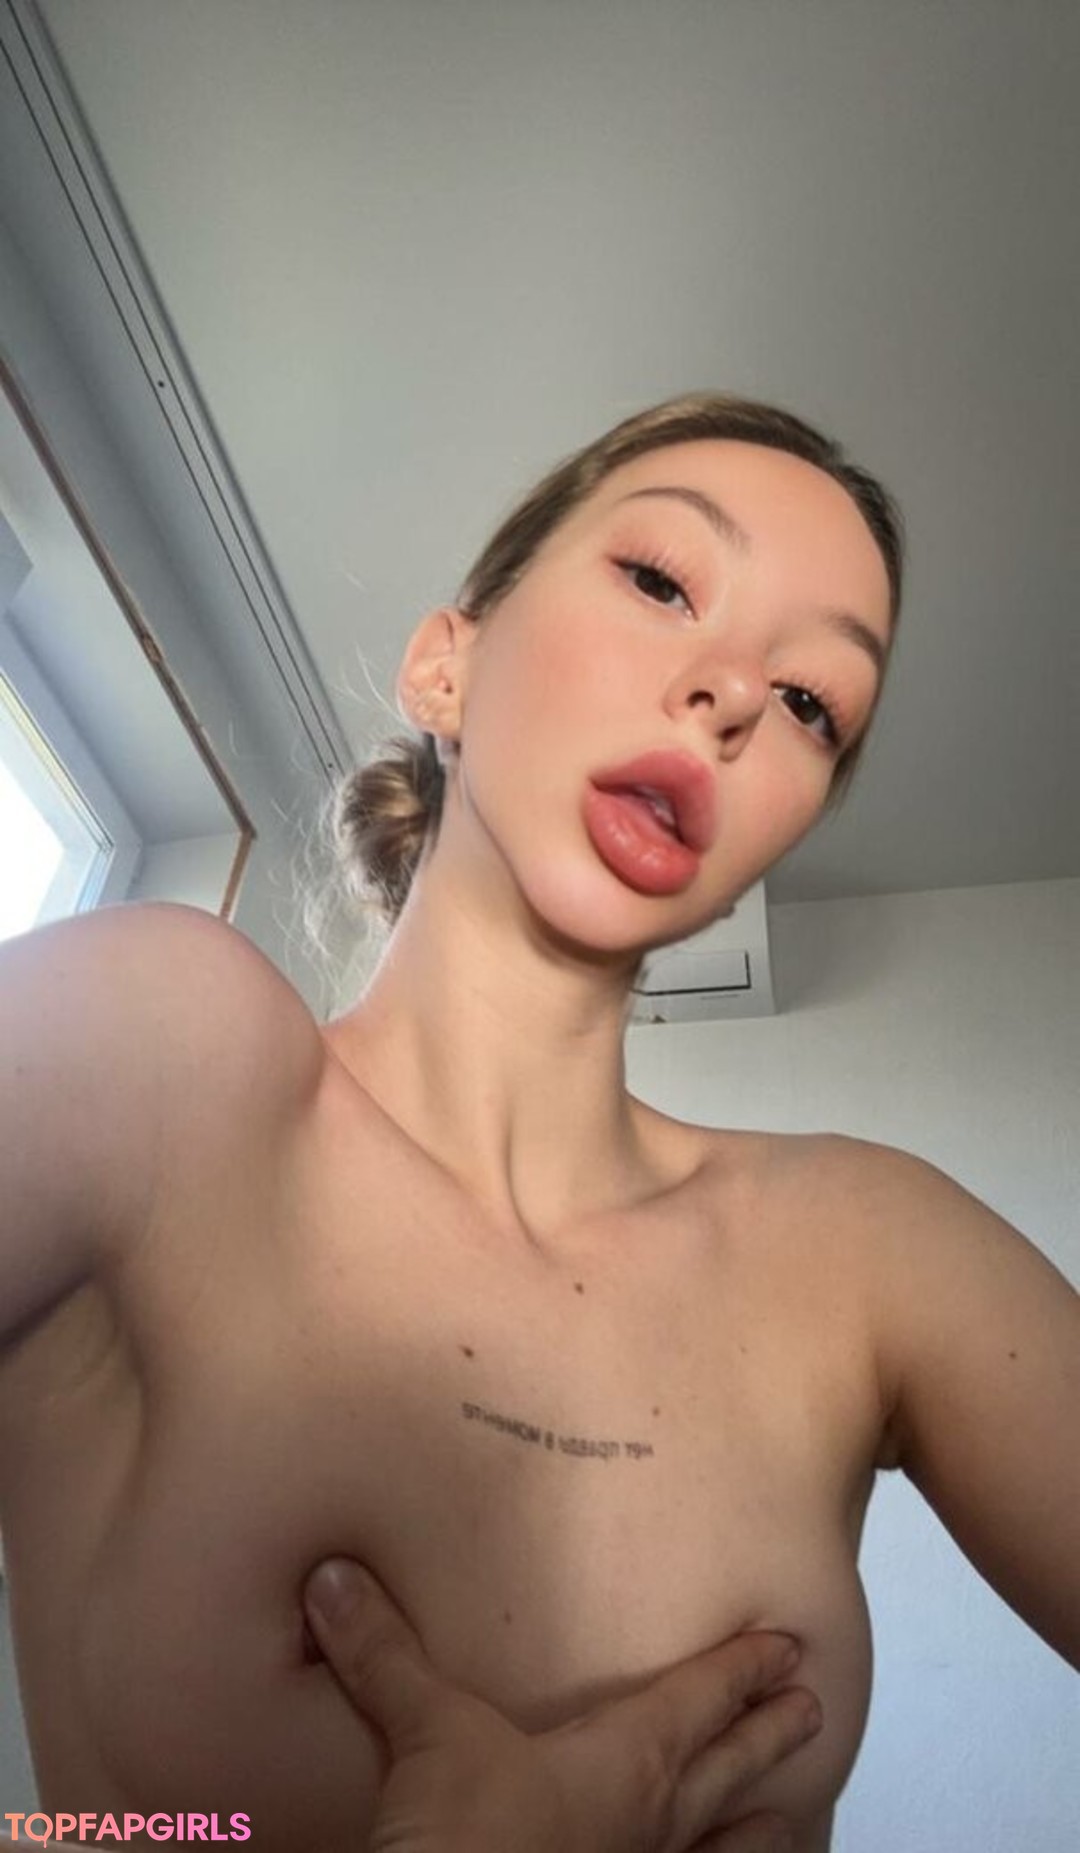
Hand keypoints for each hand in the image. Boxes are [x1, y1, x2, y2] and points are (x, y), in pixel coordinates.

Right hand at [304, 1559, 821, 1852]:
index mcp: (624, 1762)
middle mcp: (648, 1824)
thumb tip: (332, 1578)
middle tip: (813, 1709)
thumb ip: (384, 1655)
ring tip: (792, 1821)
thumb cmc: (469, 1834)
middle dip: (765, 1737)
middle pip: (724, 1769)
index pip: (697, 1700)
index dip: (740, 1669)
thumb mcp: (425, 1731)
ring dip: (754, 1835)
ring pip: (714, 1850)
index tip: (786, 1647)